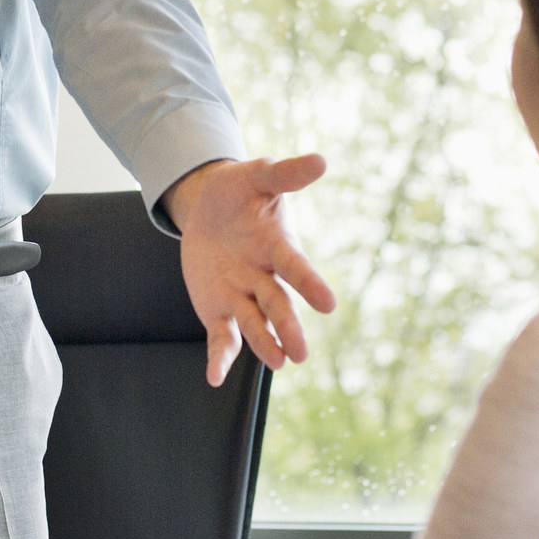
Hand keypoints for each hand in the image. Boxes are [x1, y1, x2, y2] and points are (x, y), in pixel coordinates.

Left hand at [163, 155, 339, 382]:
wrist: (208, 209)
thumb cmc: (238, 191)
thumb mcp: (256, 177)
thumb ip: (284, 174)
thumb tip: (320, 160)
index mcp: (277, 247)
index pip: (295, 268)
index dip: (310, 284)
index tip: (329, 304)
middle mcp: (264, 277)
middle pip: (277, 304)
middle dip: (287, 327)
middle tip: (300, 352)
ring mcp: (241, 296)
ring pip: (255, 325)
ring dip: (265, 344)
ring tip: (279, 363)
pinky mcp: (218, 310)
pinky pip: (221, 338)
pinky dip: (220, 358)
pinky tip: (214, 377)